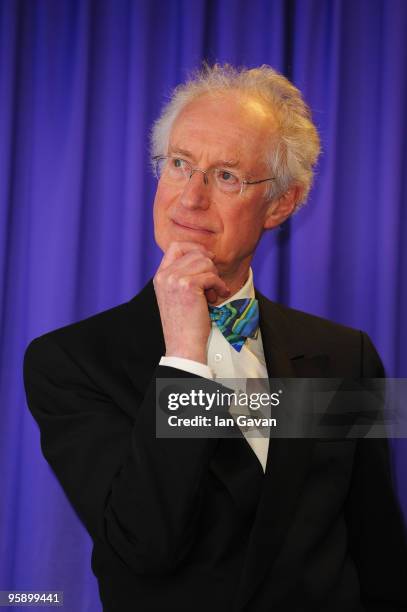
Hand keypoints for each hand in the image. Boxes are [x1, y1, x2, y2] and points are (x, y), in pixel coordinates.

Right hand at [153, 242, 229, 363]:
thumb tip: (206, 255)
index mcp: (160, 276)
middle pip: (196, 253)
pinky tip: (218, 296)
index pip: (176, 246)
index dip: (195, 248)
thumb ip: (184, 275)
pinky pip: (212, 276)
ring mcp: (175, 279)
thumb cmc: (185, 323)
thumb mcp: (178, 295)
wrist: (183, 344)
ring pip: (206, 263)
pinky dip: (219, 286)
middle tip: (211, 285)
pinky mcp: (188, 286)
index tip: (208, 260)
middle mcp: (165, 275)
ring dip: (215, 278)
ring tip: (212, 295)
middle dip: (209, 267)